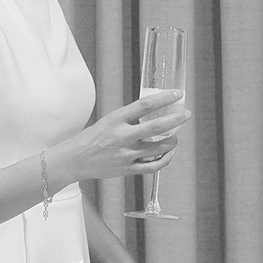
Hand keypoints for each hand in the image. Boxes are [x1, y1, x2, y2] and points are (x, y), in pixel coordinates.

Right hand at [58, 89, 189, 181]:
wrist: (76, 160)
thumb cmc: (93, 138)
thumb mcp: (109, 120)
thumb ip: (129, 118)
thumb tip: (154, 113)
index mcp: (117, 119)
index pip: (145, 105)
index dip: (164, 98)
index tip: (177, 94)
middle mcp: (123, 136)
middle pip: (157, 127)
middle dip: (175, 119)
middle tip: (185, 114)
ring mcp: (126, 154)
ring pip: (159, 148)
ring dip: (172, 142)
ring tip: (175, 137)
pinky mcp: (128, 169)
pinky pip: (153, 166)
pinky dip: (165, 160)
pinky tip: (168, 154)